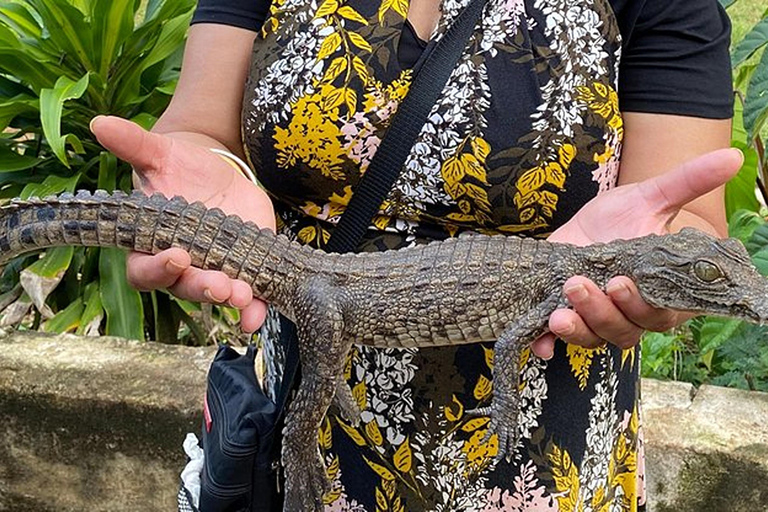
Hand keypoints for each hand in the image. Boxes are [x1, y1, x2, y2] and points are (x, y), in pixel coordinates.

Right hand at [90, 115, 275, 331]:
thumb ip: (134, 145)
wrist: (217, 174)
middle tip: (222, 285)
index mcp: (151, 245)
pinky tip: (260, 315)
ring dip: (231, 301)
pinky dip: (254, 311)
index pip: (145, 269)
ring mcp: (212, 272)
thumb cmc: (181, 168)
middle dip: (203, 288)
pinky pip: (247, 301)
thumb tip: (102, 124)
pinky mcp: (242, 272)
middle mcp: (180, 267)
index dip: (158, 268)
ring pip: (216, 296)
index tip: (177, 256)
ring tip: (245, 296)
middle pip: (184, 288)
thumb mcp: (162, 154)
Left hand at [530, 148, 743, 358]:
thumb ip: (688, 182)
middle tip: (579, 284)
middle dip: (601, 311)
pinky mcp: (568, 317)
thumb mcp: (650, 196)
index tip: (622, 282)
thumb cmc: (625, 216)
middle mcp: (632, 313)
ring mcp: (599, 320)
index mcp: (661, 293)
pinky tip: (540, 345)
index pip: (661, 313)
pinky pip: (559, 343)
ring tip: (559, 310)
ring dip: (577, 328)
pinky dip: (548, 345)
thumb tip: (732, 156)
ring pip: (594, 337)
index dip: (641, 305)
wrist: (586, 226)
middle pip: (624, 329)